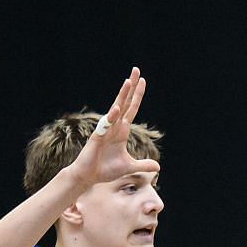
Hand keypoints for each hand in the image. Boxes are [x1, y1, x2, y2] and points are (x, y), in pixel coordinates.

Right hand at [69, 68, 159, 189]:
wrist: (89, 176)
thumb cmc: (105, 169)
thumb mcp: (129, 167)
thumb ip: (143, 165)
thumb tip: (157, 167)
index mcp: (121, 131)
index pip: (131, 109)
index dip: (137, 96)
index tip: (143, 81)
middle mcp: (114, 127)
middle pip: (124, 102)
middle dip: (131, 87)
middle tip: (136, 70)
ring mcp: (105, 131)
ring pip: (115, 109)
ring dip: (122, 96)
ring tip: (128, 82)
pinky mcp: (97, 138)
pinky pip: (105, 125)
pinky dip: (111, 117)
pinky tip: (117, 109)